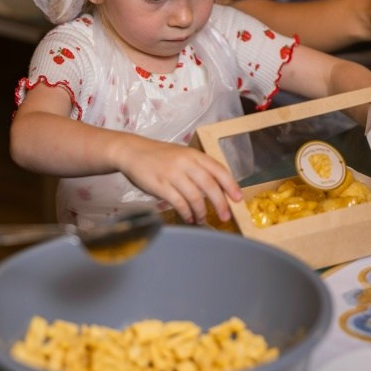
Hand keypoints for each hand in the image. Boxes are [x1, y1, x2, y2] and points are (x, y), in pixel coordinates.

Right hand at [115, 135, 242, 223]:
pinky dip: (186, 213)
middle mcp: (186, 163)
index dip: (231, 185)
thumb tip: (218, 190)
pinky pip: (179, 203)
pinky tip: (188, 217)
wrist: (132, 151)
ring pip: (195, 197)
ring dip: (201, 211)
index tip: (238, 199)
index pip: (219, 170)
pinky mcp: (160, 185)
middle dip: (220, 203)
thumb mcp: (183, 155)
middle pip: (210, 186)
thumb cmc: (160, 156)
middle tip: (225, 216)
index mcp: (194, 155)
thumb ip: (198, 169)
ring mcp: (172, 174)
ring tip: (201, 219)